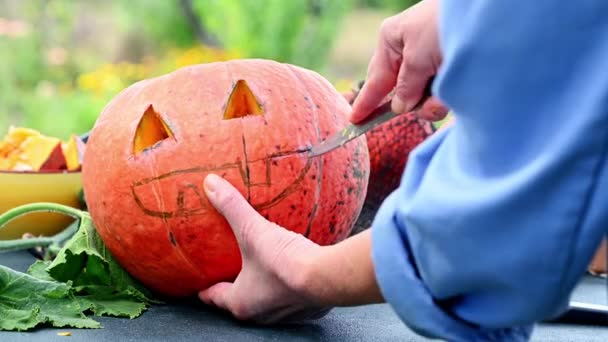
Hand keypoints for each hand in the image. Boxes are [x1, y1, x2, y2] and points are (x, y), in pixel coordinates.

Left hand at [198, 174, 329, 323]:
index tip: (201, 282)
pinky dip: (292, 284)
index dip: (205, 289)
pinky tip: (298, 267)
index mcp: (241, 302)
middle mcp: (261, 314)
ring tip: (264, 268)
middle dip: (236, 287)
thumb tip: (209, 183)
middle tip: (230, 271)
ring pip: (269, 302)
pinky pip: (296, 297)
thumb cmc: (283, 261)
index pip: (214, 298)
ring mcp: (286, 315)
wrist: (326, 277)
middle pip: (241, 301)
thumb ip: (231, 207)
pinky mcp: (310, 310)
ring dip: (265, 287)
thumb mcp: (252, 230)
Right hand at [350, 0, 447, 122]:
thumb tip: (399, 108)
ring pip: (422, 98)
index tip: (354, 120)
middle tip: (424, 102)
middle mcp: (409, 52)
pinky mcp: (450, 70)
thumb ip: (406, 86)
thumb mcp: (418, 57)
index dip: (365, 102)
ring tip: (446, 90)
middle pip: (400, 92)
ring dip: (433, 101)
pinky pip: (440, 95)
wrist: (489, 16)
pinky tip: (455, 87)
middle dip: (412, 102)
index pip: (375, 79)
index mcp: (392, 41)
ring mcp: (430, 62)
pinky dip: (446, 97)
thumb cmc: (445, 26)